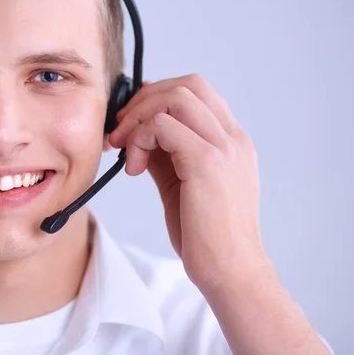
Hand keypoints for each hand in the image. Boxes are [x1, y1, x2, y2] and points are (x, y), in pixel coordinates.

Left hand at [108, 74, 266, 292]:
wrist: (230, 270)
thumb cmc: (205, 232)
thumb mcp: (181, 182)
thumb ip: (165, 152)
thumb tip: (138, 132)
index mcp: (231, 140)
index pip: (196, 92)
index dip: (157, 96)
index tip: (132, 120)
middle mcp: (232, 137)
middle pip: (188, 84)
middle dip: (145, 99)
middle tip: (121, 128)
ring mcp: (224, 147)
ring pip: (176, 97)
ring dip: (139, 116)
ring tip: (124, 146)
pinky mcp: (208, 163)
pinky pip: (164, 125)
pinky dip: (141, 137)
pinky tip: (134, 166)